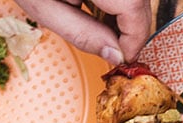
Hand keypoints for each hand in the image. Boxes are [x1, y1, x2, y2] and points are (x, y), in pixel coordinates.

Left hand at [13, 0, 147, 63]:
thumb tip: (114, 54)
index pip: (134, 7)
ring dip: (125, 14)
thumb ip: (80, 32)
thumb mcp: (43, 7)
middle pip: (139, 1)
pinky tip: (97, 7)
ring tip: (99, 24)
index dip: (135, 38)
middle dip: (132, 29)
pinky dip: (117, 2)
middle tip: (113, 48)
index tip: (124, 57)